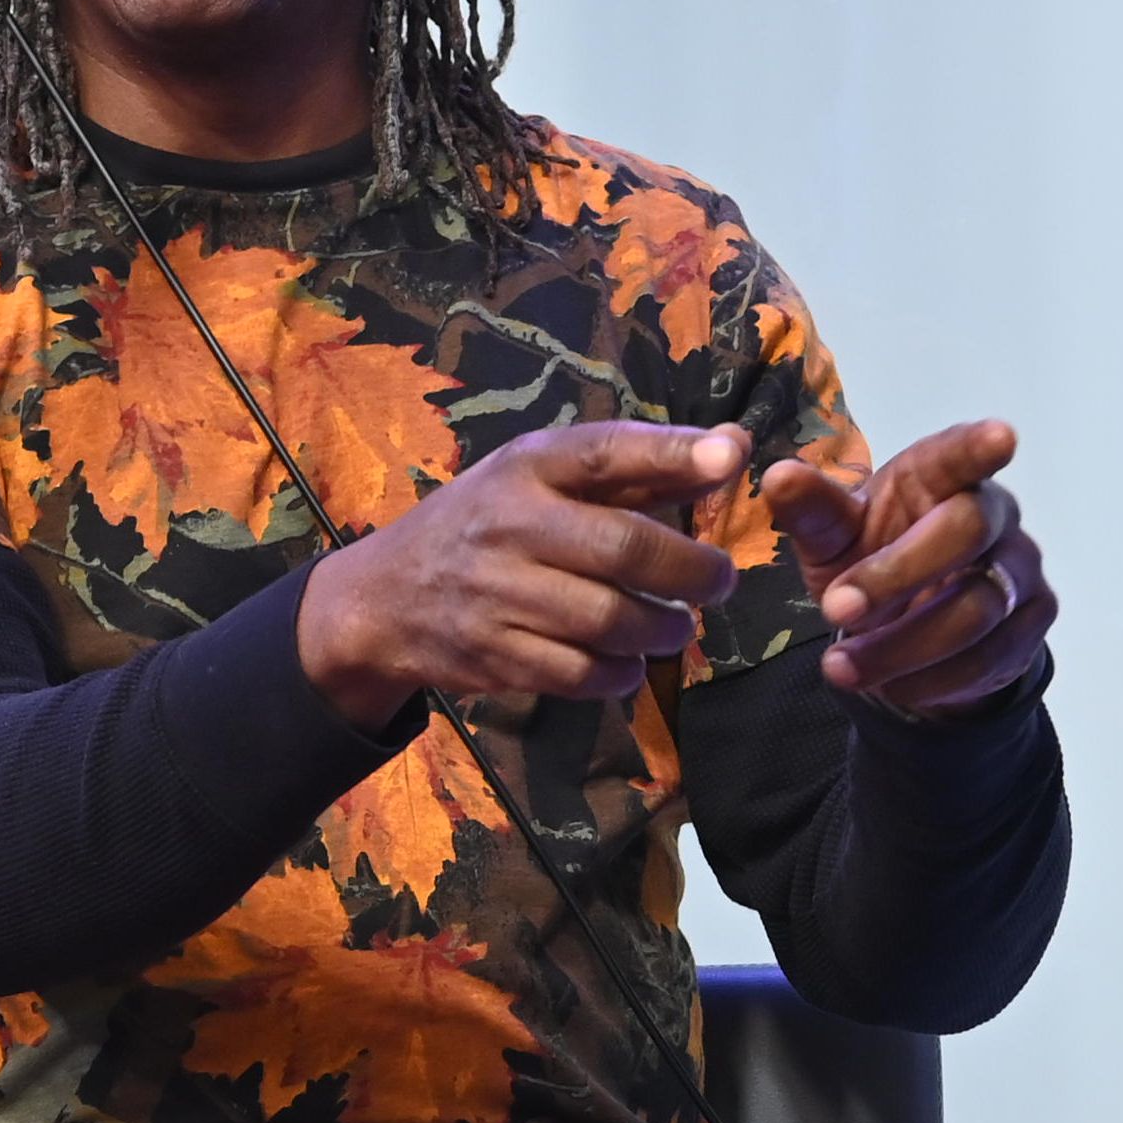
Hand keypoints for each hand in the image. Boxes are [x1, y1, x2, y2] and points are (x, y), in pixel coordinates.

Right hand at [295, 420, 746, 724]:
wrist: (386, 598)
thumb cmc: (488, 524)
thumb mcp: (545, 478)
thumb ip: (641, 465)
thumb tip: (736, 448)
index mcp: (526, 467)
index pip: (606, 451)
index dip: (673, 453)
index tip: (733, 457)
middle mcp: (510, 523)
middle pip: (623, 549)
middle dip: (691, 571)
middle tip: (719, 582)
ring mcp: (497, 594)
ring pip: (609, 620)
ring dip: (662, 629)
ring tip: (676, 626)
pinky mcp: (493, 655)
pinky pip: (581, 674)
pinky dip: (621, 674)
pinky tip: (630, 663)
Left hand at [763, 420, 1054, 723]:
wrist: (911, 628)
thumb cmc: (871, 557)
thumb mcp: (832, 537)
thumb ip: (812, 511)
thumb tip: (779, 477)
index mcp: (939, 475)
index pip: (962, 453)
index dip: (980, 446)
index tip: (1000, 438)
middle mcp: (993, 512)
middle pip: (967, 531)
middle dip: (896, 575)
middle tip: (834, 610)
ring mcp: (1020, 566)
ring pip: (977, 608)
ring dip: (901, 646)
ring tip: (841, 668)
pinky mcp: (1032, 620)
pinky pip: (991, 657)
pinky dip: (931, 680)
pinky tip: (890, 686)